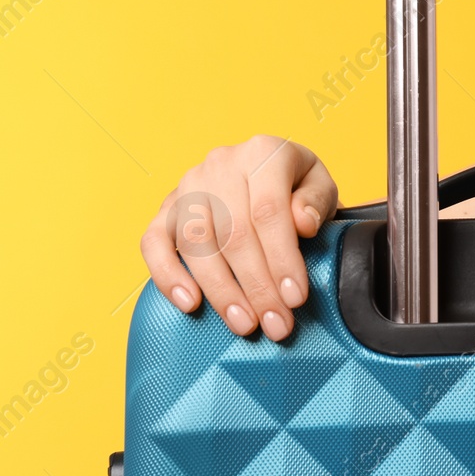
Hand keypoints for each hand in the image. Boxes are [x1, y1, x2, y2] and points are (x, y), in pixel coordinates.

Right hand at [140, 135, 339, 341]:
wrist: (268, 174)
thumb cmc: (296, 186)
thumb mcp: (320, 185)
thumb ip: (316, 202)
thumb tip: (302, 224)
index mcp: (262, 152)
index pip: (269, 211)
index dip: (282, 258)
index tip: (295, 297)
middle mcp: (220, 164)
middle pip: (234, 233)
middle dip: (257, 287)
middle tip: (276, 323)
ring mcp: (187, 185)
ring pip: (196, 244)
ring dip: (221, 291)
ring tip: (244, 323)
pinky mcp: (164, 209)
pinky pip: (153, 243)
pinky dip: (167, 275)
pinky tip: (189, 303)